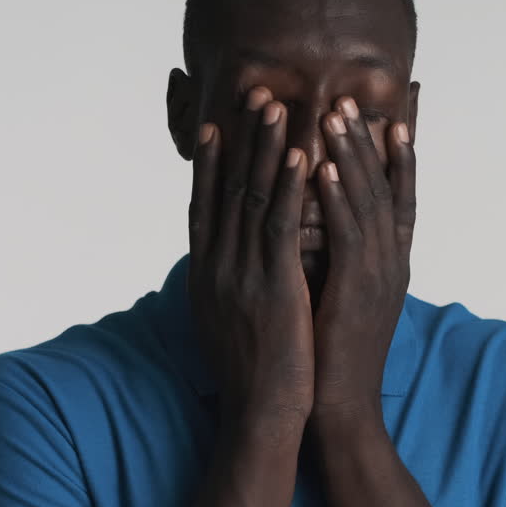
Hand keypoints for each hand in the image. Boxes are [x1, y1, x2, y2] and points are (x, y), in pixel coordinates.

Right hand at [187, 86, 315, 424]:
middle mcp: (215, 265)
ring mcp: (241, 273)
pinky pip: (279, 224)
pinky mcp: (272, 284)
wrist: (260, 413)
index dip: (209, 164)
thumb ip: (223, 286)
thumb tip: (221, 265)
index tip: (213, 126)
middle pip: (226, 188)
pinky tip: (301, 154)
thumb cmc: (249, 373)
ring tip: (277, 104)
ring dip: (265, 146)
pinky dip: (289, 186)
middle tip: (250, 93)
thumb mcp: (224, 322)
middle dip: (239, 138)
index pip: (204, 205)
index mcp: (204, 273)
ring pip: (252, 196)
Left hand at [309, 95, 416, 425]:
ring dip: (352, 156)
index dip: (397, 155)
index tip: (393, 115)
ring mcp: (380, 274)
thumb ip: (337, 256)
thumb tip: (315, 224)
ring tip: (336, 114)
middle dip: (368, 140)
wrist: (340, 406)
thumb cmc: (332, 353)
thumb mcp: (342, 294)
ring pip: (368, 202)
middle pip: (385, 187)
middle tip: (351, 98)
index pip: (399, 196)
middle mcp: (392, 261)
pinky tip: (324, 168)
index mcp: (390, 262)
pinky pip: (349, 234)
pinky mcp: (358, 290)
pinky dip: (339, 198)